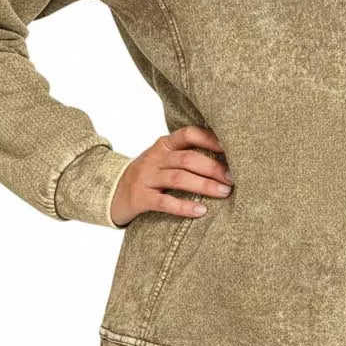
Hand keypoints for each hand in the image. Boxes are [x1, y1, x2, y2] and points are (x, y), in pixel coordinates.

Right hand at [110, 124, 232, 227]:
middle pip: (187, 158)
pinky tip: (201, 211)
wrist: (112, 191)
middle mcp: (155, 158)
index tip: (231, 148)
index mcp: (164, 145)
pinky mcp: (141, 198)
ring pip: (178, 178)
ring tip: (224, 193)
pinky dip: (184, 207)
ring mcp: (146, 178)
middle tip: (233, 178)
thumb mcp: (164, 159)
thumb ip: (187, 155)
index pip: (188, 134)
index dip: (210, 139)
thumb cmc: (149, 174)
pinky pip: (164, 202)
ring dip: (204, 185)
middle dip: (213, 168)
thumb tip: (228, 160)